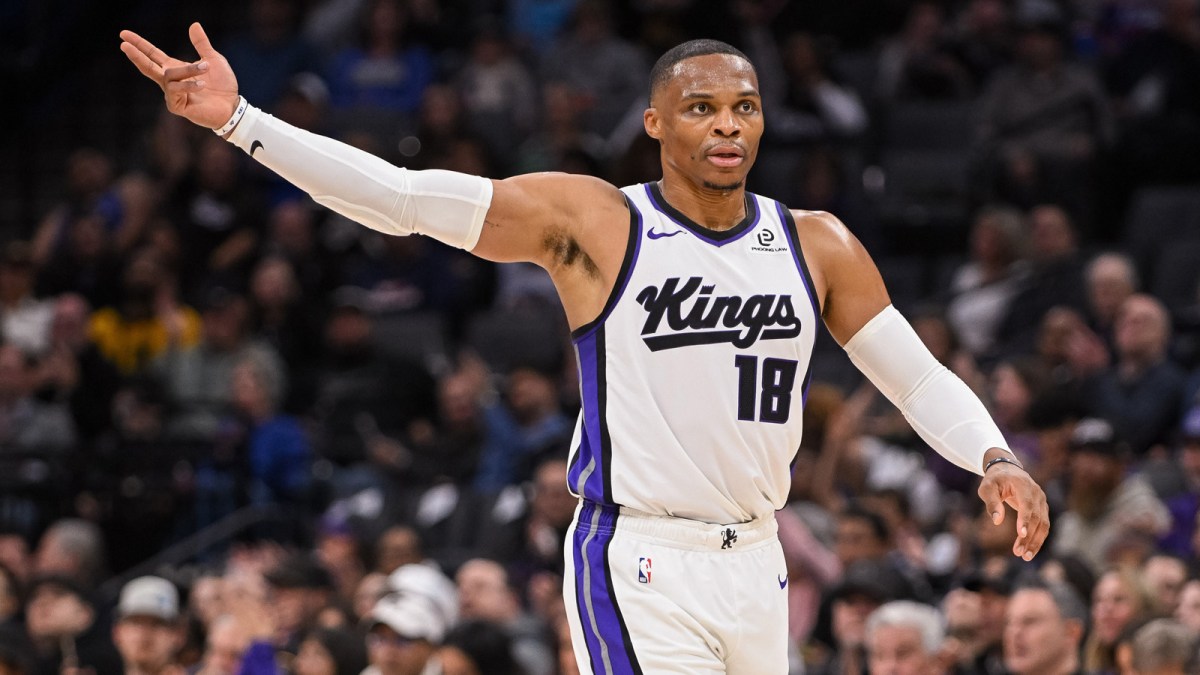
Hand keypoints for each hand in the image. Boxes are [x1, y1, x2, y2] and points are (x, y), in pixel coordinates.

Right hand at [120, 23, 238, 128]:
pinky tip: (202, 85)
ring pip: (169, 76)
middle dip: (136, 56)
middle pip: (147, 66)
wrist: (232, 106)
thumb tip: (194, 24)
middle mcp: (170, 81)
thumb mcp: (213, 60)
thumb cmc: (222, 85)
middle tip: (124, 45)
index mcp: (175, 68)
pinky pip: (177, 91)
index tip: (123, 34)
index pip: (152, 54)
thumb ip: (201, 44)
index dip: (139, 44)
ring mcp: (172, 95)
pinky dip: (190, 85)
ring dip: (188, 70)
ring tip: (205, 67)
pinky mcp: (177, 107)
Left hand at [977, 450, 1049, 560]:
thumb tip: (997, 521)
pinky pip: (1043, 526)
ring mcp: (1042, 501)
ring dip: (1035, 541)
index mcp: (1023, 485)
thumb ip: (992, 503)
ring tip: (1025, 556)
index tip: (1020, 534)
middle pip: (1036, 518)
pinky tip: (1029, 550)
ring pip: (1043, 524)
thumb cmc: (994, 480)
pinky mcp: (1042, 508)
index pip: (1027, 504)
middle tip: (1019, 553)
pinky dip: (1037, 538)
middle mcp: (1037, 493)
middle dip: (1028, 537)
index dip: (1025, 519)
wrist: (1007, 470)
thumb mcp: (987, 488)